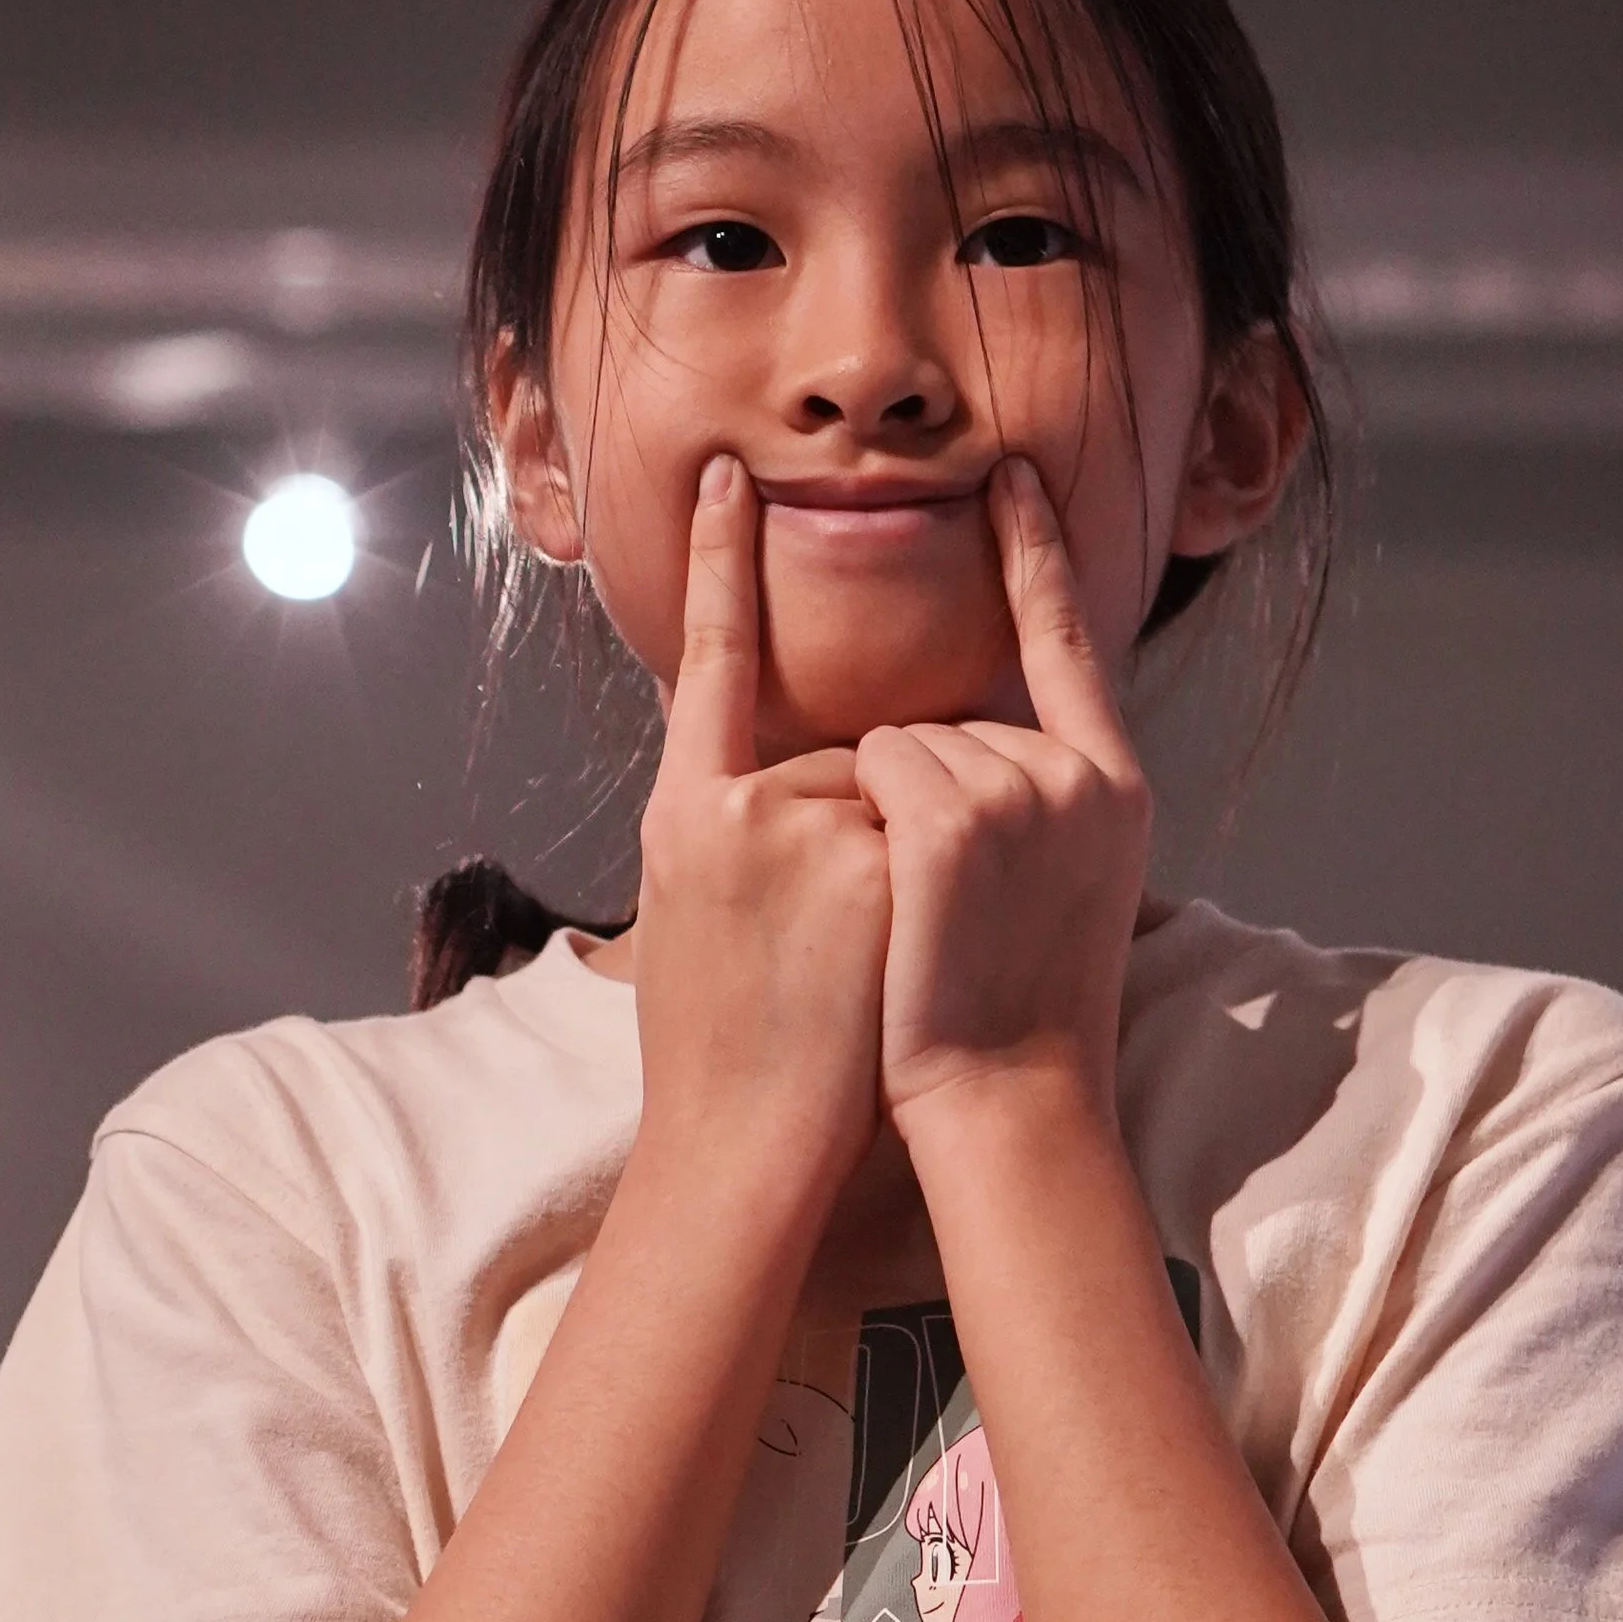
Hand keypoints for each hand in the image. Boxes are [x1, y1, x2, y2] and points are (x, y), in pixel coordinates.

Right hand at [633, 455, 892, 1211]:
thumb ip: (746, 822)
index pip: (705, 662)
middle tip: (831, 938)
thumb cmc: (726, 1041)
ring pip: (899, 792)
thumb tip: (811, 769)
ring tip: (864, 964)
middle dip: (868, 825)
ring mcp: (811, 834)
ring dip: (910, 860)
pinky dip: (941, 884)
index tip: (734, 477)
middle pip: (844, 753)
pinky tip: (903, 955)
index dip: (718, 565)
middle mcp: (734, 807)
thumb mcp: (695, 909)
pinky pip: (938, 832)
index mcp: (681, 812)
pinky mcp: (877, 871)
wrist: (749, 1144)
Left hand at [854, 456, 1150, 1143]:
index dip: (1033, 551)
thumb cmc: (1005, 1011)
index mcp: (1115, 783)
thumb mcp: (1056, 885)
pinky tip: (903, 894)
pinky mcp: (956, 815)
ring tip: (928, 915)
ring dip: (883, 812)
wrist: (1005, 1102)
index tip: (1010, 470)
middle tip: (947, 908)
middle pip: (949, 713)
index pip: (1067, 637)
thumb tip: (949, 735)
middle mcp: (1082, 771)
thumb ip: (1028, 796)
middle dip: (917, 790)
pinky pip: (871, 761)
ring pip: (899, 737)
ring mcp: (1023, 788)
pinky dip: (862, 816)